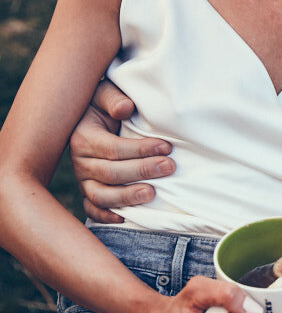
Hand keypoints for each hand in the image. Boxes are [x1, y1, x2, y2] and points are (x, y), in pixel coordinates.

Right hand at [69, 78, 174, 222]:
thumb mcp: (104, 94)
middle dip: (142, 171)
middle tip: (169, 167)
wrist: (90, 117)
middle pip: (110, 173)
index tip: (166, 147)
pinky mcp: (88, 191)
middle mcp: (80, 161)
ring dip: (127, 197)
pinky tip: (125, 219)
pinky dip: (105, 216)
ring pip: (100, 195)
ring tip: (152, 194)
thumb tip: (126, 109)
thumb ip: (113, 99)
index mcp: (83, 137)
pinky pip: (92, 209)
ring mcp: (84, 179)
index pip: (113, 149)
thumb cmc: (104, 105)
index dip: (140, 150)